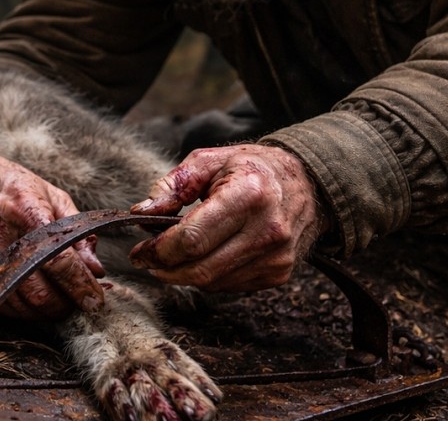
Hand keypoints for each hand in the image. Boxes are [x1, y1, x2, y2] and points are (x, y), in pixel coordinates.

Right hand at [0, 143, 105, 319]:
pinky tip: (36, 302)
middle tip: (81, 302)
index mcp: (26, 211)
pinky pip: (1, 305)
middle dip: (67, 305)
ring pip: (21, 306)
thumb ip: (77, 231)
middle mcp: (1, 237)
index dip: (81, 286)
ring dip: (47, 312)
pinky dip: (24, 312)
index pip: (59, 261)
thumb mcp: (49, 194)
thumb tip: (95, 269)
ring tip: (62, 302)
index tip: (96, 300)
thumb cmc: (8, 184)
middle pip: (40, 292)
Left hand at [128, 144, 324, 291]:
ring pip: (212, 283)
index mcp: (249, 194)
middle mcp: (267, 230)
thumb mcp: (210, 161)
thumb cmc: (253, 168)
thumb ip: (173, 184)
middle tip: (147, 260)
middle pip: (200, 269)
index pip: (192, 238)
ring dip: (184, 275)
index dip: (158, 250)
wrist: (308, 183)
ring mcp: (276, 257)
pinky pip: (230, 286)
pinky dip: (208, 277)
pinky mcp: (279, 274)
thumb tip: (142, 212)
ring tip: (173, 256)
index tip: (139, 250)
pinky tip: (205, 257)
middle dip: (164, 269)